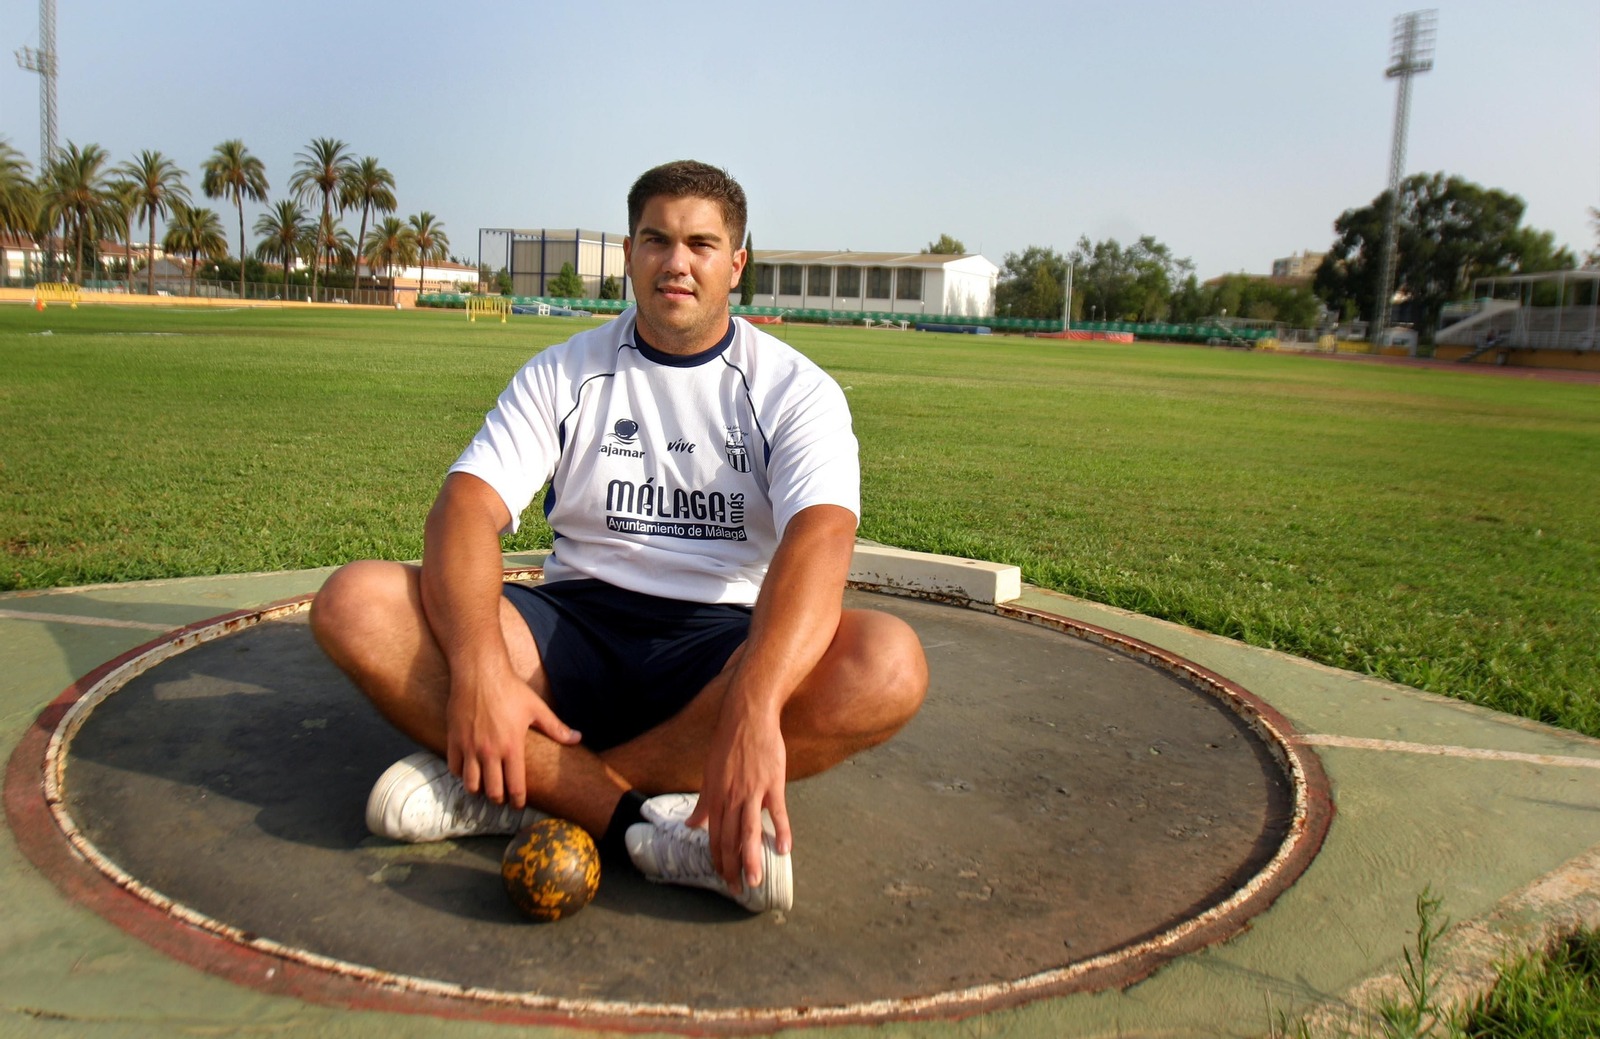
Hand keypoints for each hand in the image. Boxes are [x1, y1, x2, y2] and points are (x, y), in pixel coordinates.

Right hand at [445, 663, 579, 808]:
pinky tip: (468, 768)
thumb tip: (577, 738)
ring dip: (478, 789)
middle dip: (499, 798)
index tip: (518, 803)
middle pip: (492, 791)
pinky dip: (461, 773)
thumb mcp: (536, 708)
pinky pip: (454, 768)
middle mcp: (490, 751)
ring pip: (470, 784)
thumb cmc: (510, 689)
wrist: (479, 672)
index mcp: (512, 747)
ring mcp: (470, 747)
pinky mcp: (454, 740)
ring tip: (484, 785)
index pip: (516, 786)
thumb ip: (556, 727)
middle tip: (502, 796)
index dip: (518, 800)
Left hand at [687, 699, 791, 892]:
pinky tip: (783, 850)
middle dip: (732, 867)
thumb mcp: (709, 774)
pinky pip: (777, 811)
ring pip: (749, 831)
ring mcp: (752, 791)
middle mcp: (731, 798)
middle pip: (730, 839)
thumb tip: (691, 825)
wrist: (747, 717)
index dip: (718, 859)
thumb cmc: (728, 744)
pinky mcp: (772, 783)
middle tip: (738, 890)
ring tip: (755, 880)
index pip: (715, 836)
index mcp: (715, 797)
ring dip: (751, 858)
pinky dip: (781, 831)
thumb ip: (703, 803)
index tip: (722, 878)